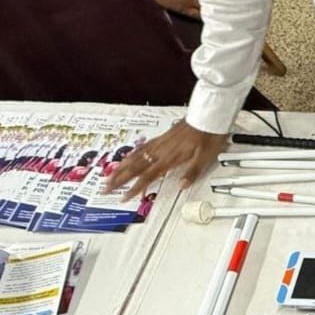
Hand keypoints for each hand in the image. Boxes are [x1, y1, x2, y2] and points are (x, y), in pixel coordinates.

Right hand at [106, 121, 227, 199]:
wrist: (207, 116)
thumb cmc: (208, 135)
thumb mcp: (205, 157)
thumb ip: (192, 172)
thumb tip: (182, 185)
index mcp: (169, 158)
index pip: (147, 176)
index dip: (135, 188)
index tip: (124, 197)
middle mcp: (161, 150)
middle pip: (135, 167)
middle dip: (119, 179)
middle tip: (106, 187)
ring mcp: (159, 143)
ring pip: (135, 157)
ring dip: (120, 167)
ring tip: (109, 175)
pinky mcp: (161, 138)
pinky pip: (141, 148)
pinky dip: (131, 155)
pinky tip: (127, 158)